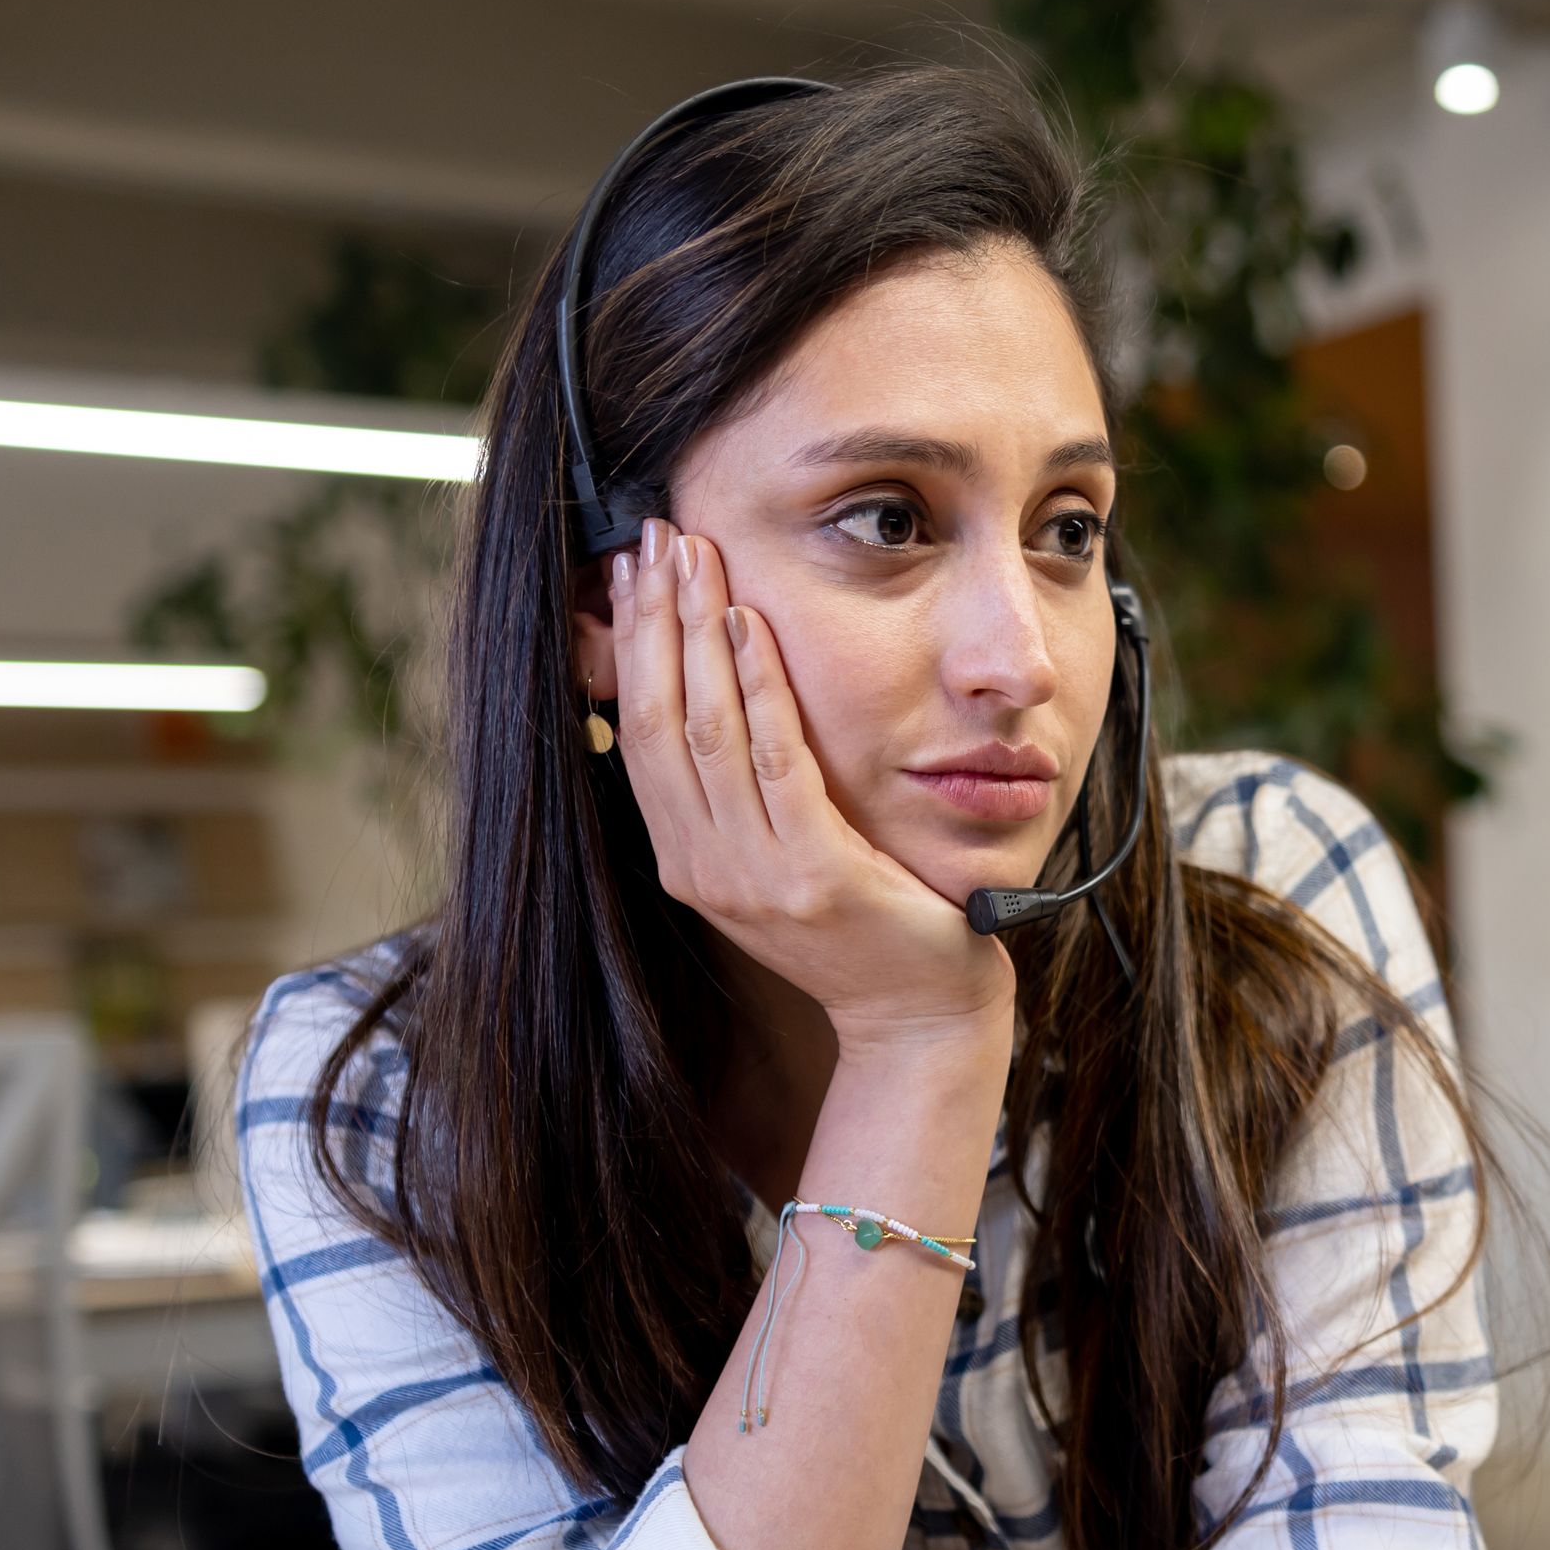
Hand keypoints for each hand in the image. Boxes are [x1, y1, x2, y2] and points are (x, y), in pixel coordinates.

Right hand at [606, 520, 1008, 1043]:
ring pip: (707, 731)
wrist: (919, 1011)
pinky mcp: (815, 876)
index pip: (637, 731)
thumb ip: (737, 787)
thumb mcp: (778, 854)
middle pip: (657, 719)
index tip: (631, 568)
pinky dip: (761, 687)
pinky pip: (778, 762)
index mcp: (688, 859)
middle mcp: (705, 868)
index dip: (630, 644)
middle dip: (653, 619)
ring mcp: (754, 877)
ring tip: (695, 556)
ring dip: (698, 633)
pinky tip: (755, 624)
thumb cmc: (861, 921)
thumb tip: (708, 686)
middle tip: (654, 537)